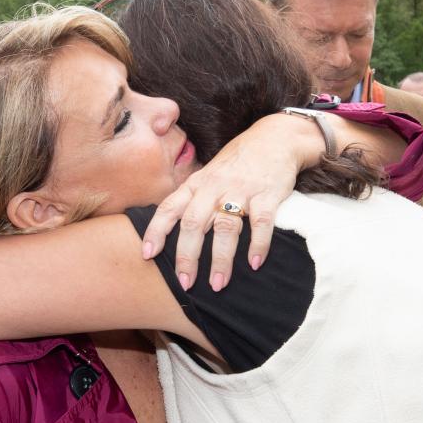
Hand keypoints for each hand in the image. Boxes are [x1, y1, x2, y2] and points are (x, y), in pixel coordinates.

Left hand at [141, 113, 324, 289]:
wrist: (275, 138)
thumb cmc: (236, 164)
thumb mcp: (207, 177)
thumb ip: (191, 202)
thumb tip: (169, 236)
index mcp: (195, 184)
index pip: (168, 208)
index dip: (155, 231)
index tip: (146, 254)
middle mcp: (213, 187)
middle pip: (194, 223)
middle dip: (187, 256)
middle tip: (185, 284)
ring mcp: (240, 190)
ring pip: (226, 227)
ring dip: (221, 259)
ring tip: (218, 284)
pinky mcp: (268, 194)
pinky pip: (261, 222)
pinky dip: (259, 244)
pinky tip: (255, 264)